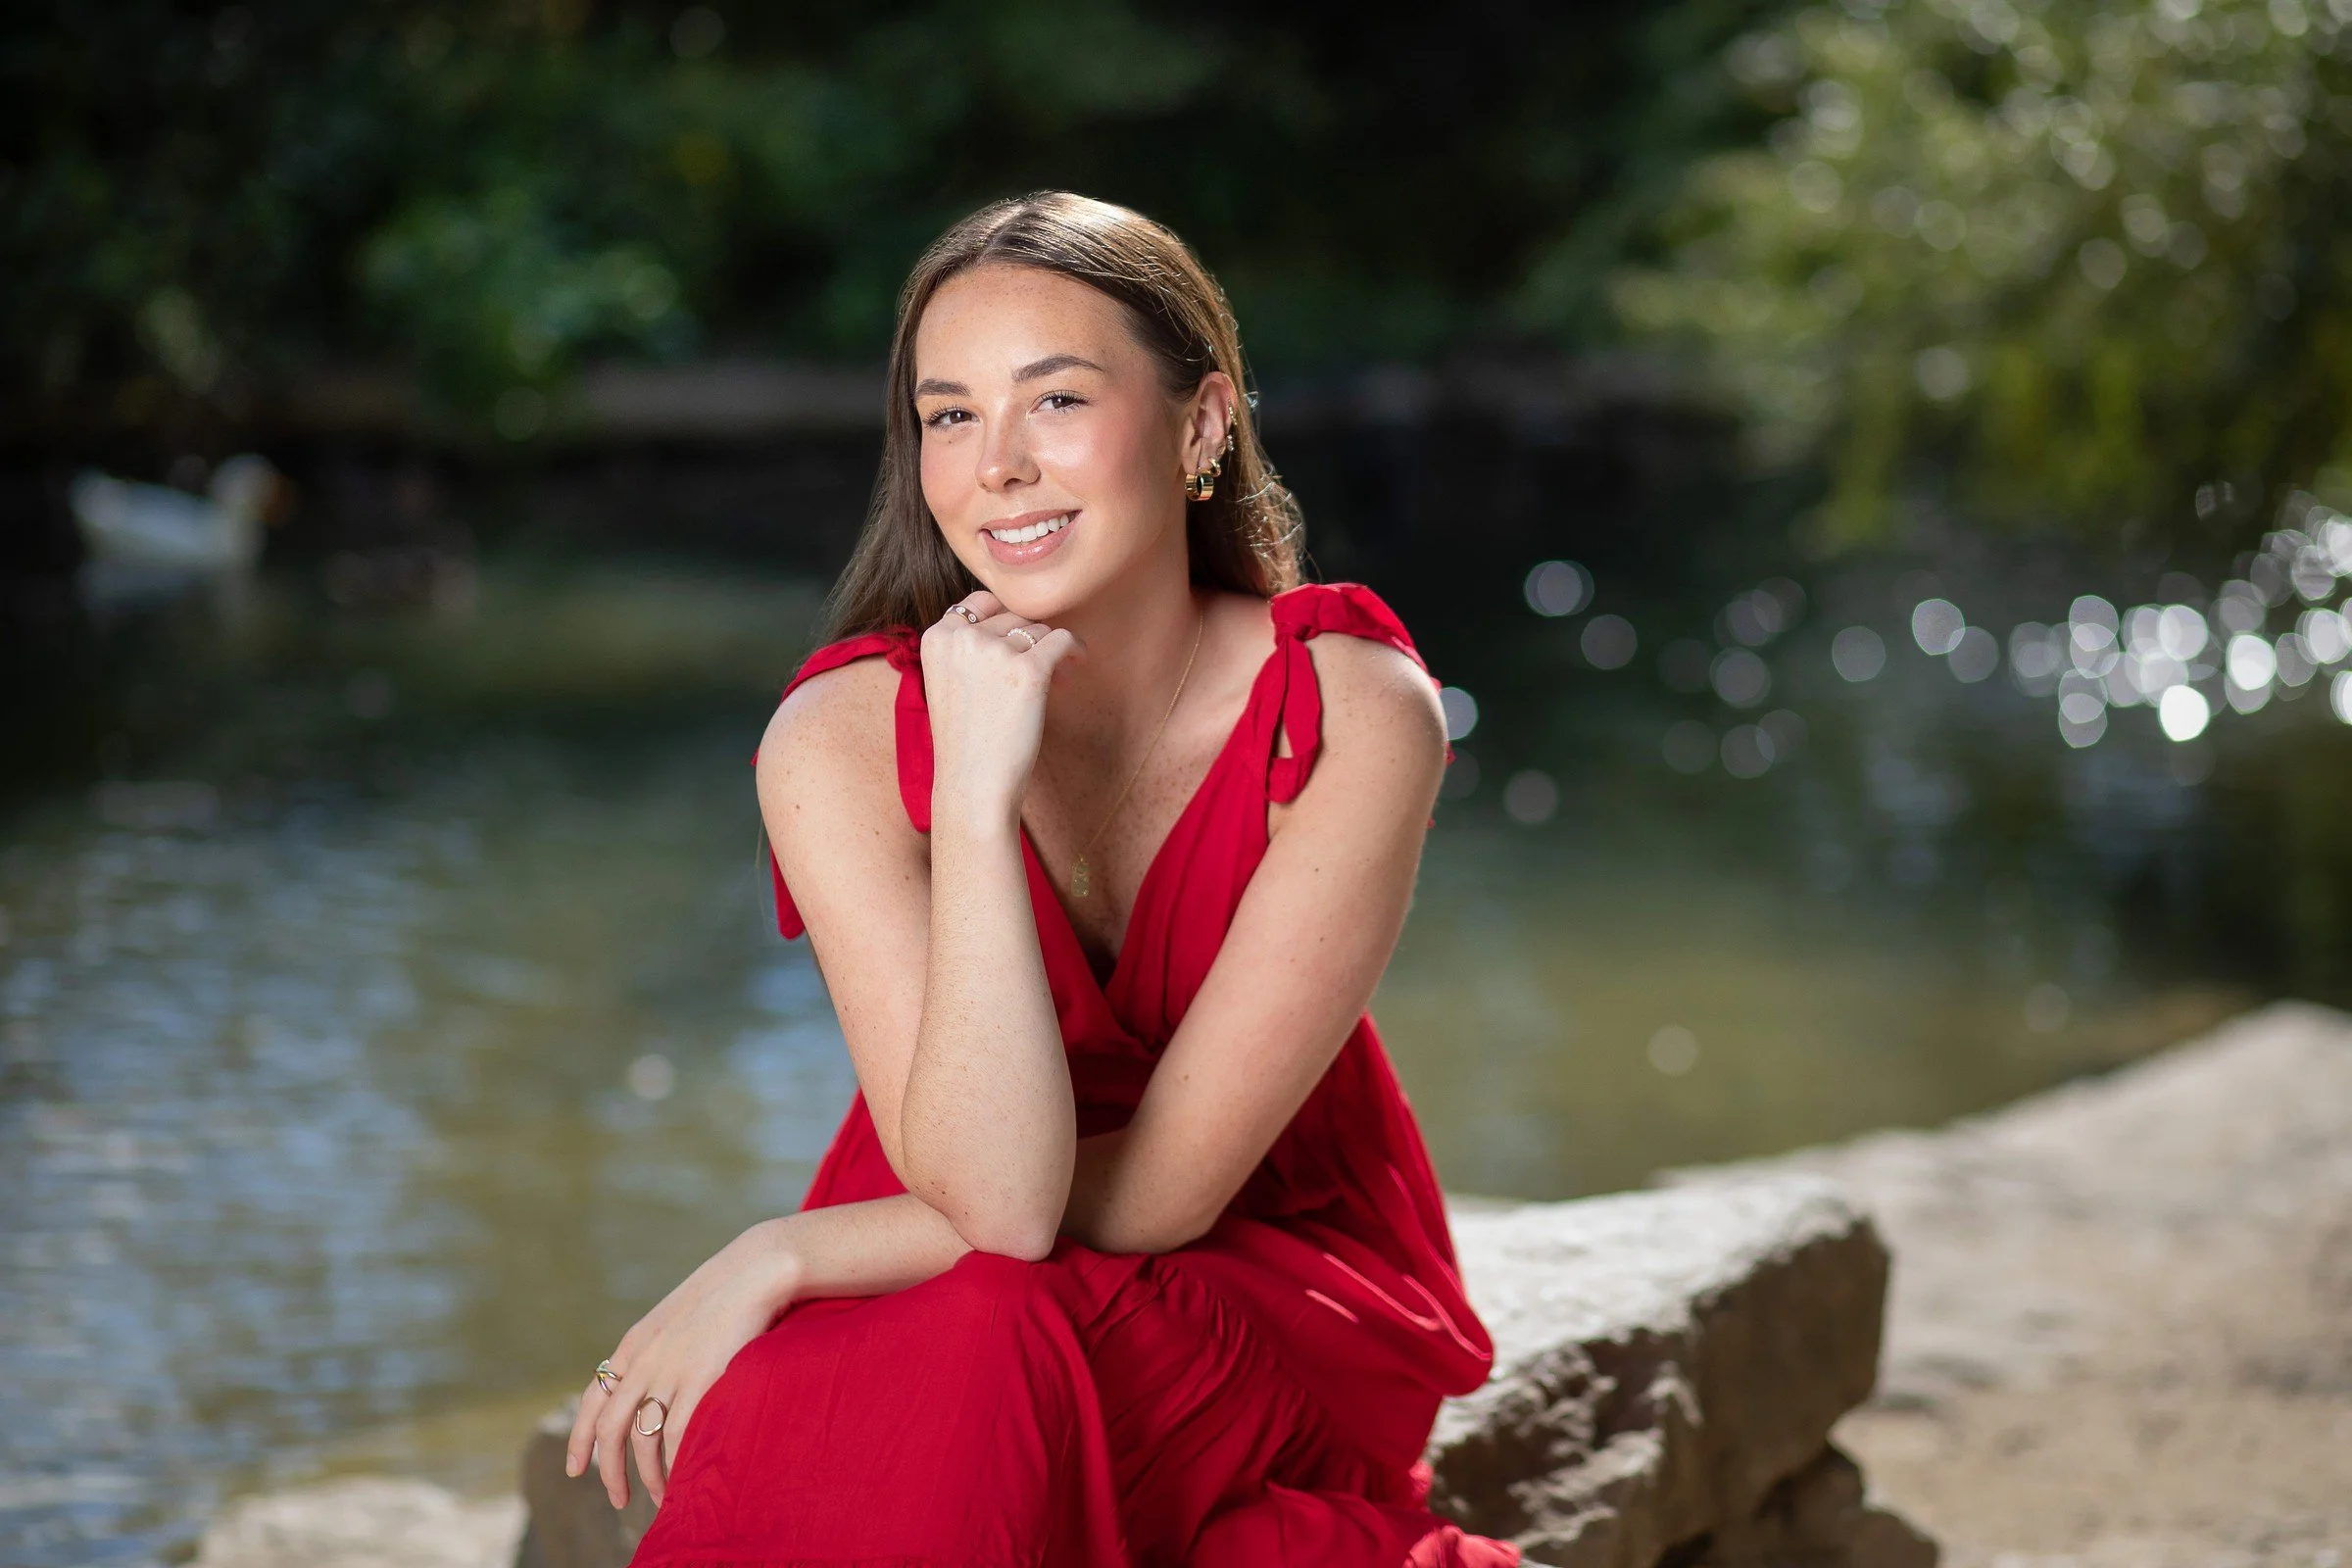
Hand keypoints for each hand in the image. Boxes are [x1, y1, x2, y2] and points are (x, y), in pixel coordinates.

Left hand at [564, 1221, 802, 1508]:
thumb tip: (651, 1387)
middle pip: (611, 1429)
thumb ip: (657, 1350)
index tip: (575, 1470)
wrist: (755, 1270)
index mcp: (633, 1345)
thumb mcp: (675, 1318)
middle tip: (619, 1500)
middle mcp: (643, 1361)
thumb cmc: (723, 1293)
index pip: (594, 1400)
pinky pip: (680, 1436)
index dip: (580, 1439)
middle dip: (609, 1471)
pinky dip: (679, 1463)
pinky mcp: (701, 1379)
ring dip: (650, 1475)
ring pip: (645, 1439)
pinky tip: (685, 1476)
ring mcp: (670, 1371)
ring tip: (662, 1495)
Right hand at [918, 590, 1083, 826]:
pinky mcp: (1029, 670)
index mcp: (937, 638)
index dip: (1004, 621)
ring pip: (1038, 629)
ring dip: (1049, 650)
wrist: (973, 784)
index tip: (1017, 644)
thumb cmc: (965, 741)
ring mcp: (995, 651)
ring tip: (1056, 680)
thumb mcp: (948, 682)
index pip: (980, 603)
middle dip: (1029, 641)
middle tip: (1041, 670)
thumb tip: (1021, 624)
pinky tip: (1077, 662)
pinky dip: (1075, 648)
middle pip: (1013, 617)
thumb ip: (969, 649)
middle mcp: (963, 637)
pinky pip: (1063, 640)